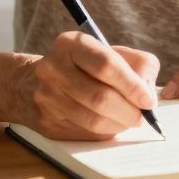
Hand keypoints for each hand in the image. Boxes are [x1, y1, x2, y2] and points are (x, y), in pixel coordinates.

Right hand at [12, 31, 159, 139]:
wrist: (30, 83)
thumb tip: (148, 92)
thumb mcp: (108, 51)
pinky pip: (84, 133)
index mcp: (71, 45)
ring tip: (129, 120)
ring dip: (119, 124)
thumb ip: (137, 64)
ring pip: (93, 120)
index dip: (132, 85)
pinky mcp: (46, 123)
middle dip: (129, 111)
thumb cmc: (82, 66)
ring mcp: (46, 98)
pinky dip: (105, 132)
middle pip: (100, 97)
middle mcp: (53, 69)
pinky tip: (110, 125)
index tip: (148, 100)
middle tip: (142, 116)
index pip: (106, 65)